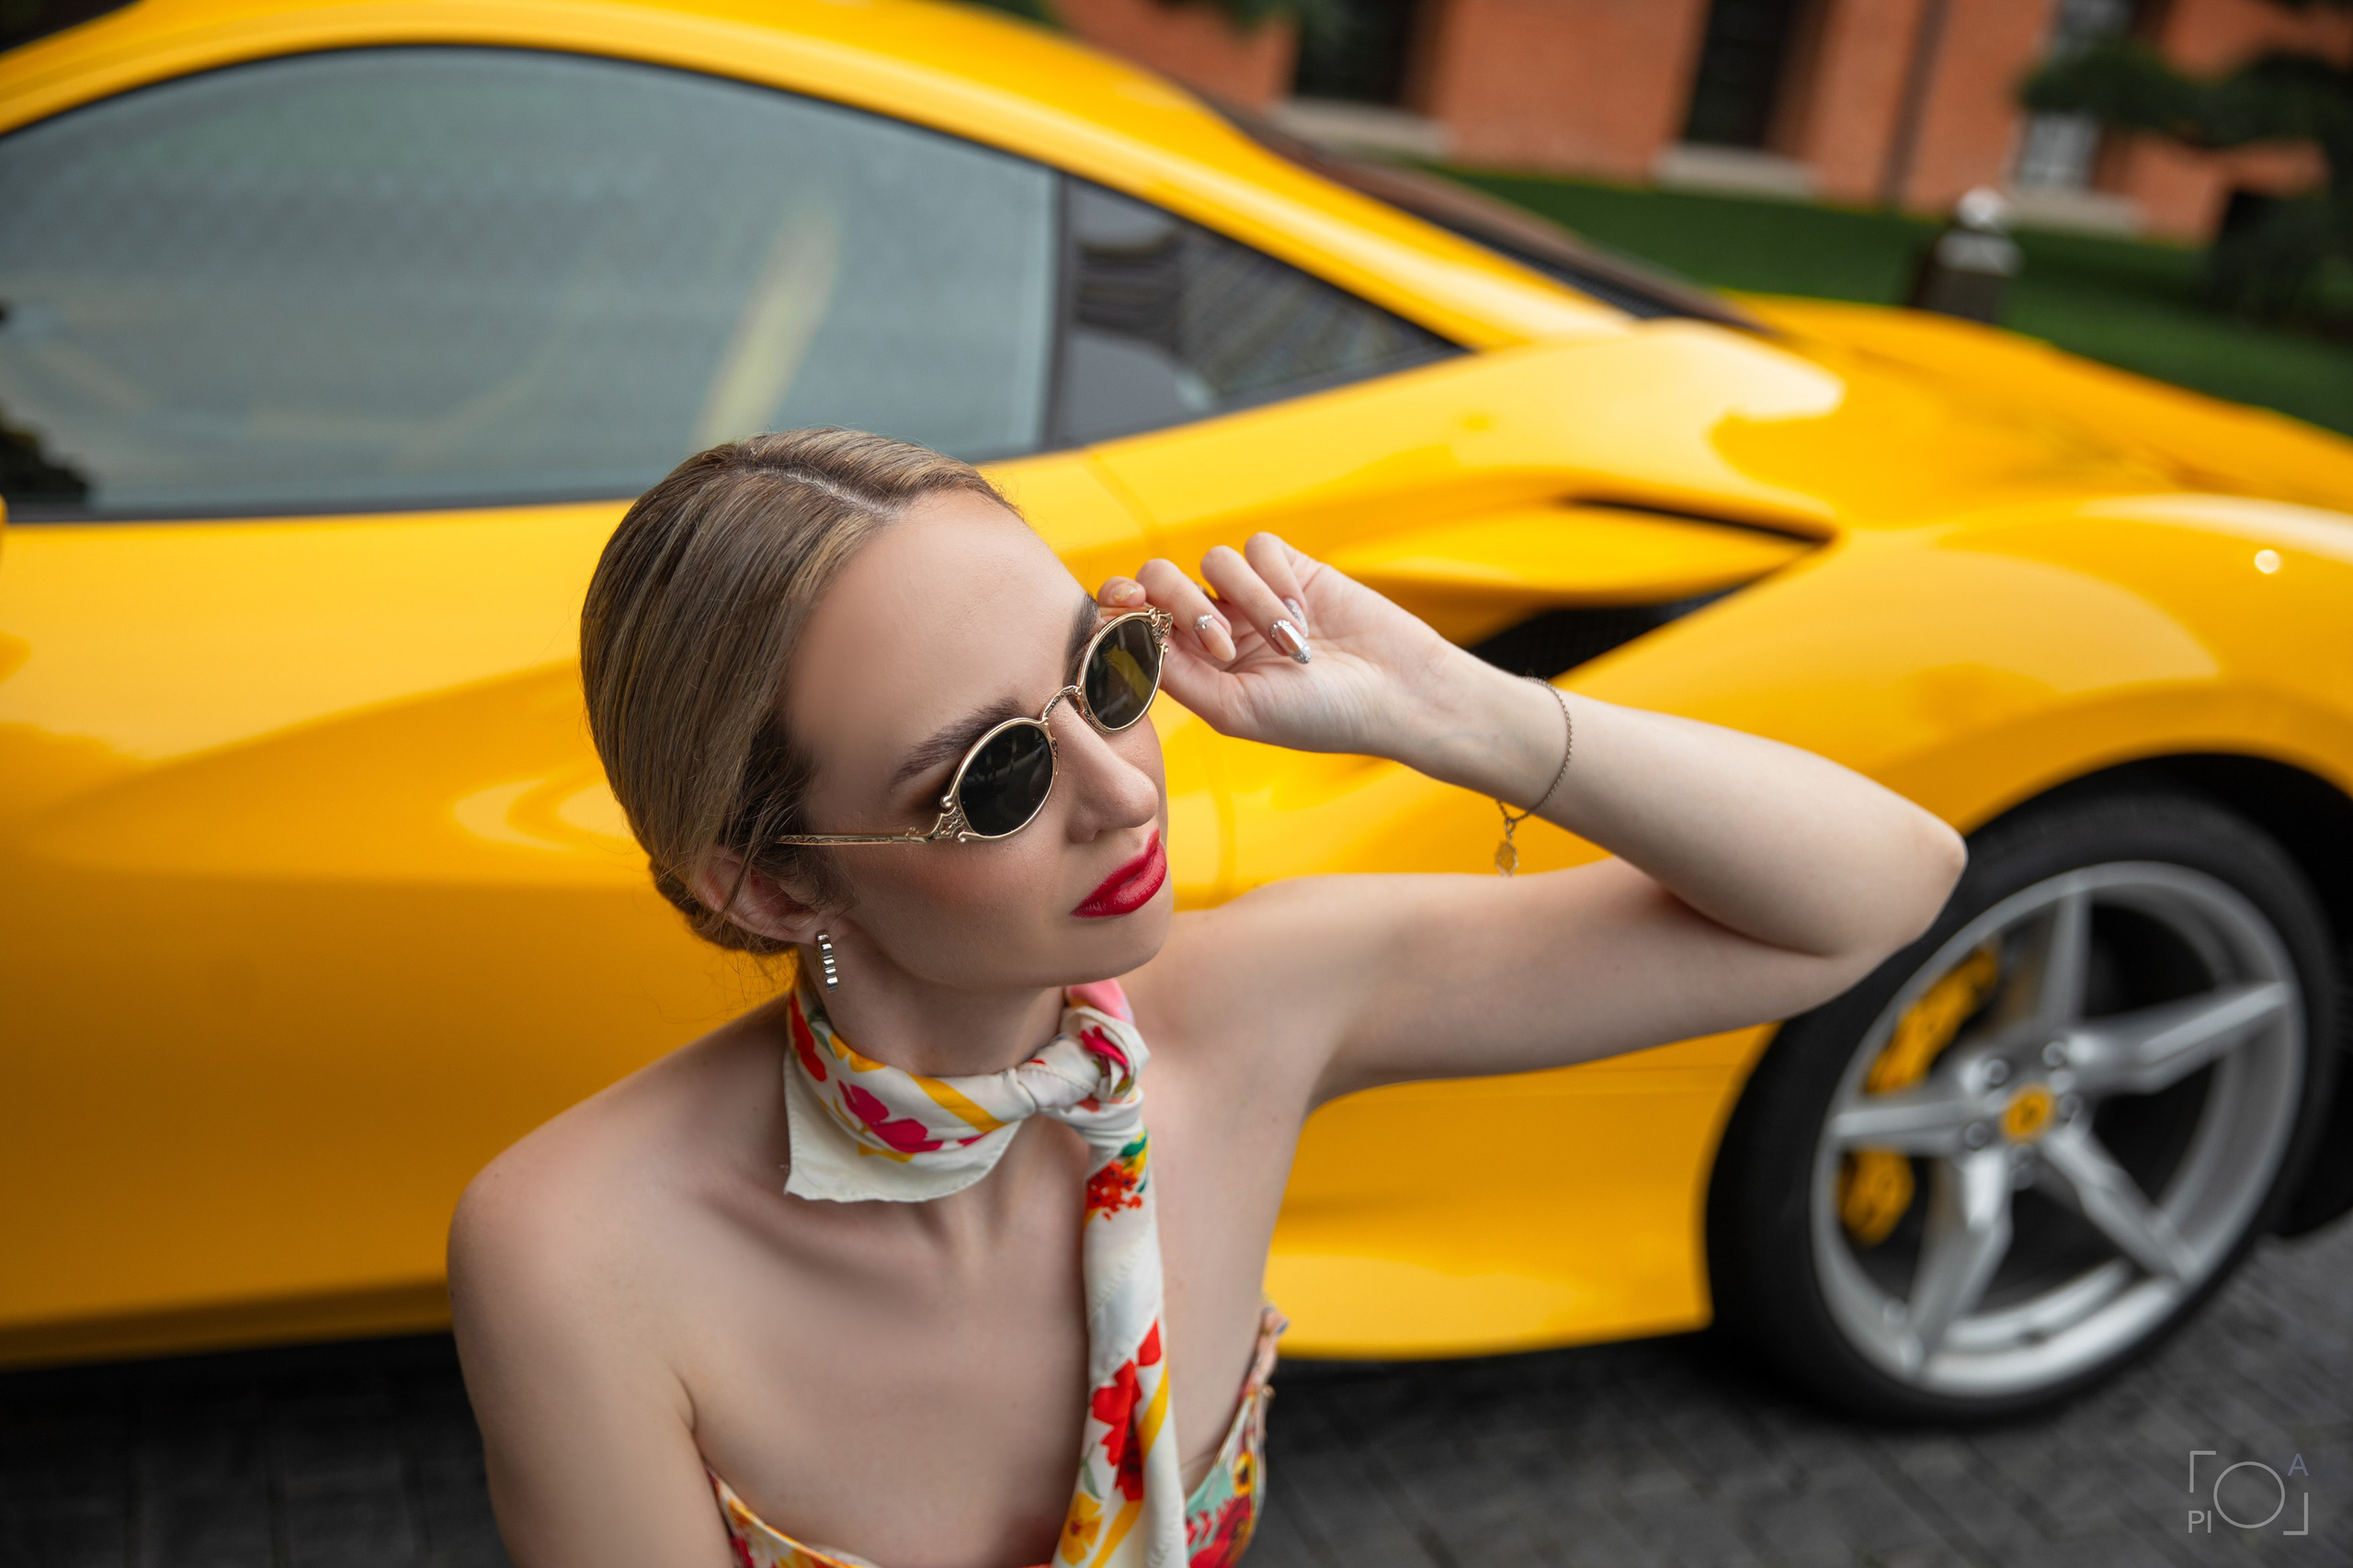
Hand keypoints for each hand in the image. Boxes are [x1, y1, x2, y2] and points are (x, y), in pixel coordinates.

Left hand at [1098, 534, 1462, 759]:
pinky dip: (1277, 580)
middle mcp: (1215, 626)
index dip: (1120, 605)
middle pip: (1162, 578)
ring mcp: (1251, 595)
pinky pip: (1258, 547)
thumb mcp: (1236, 710)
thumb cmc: (1317, 717)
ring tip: (1291, 644)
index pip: (1136, 620)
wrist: (1394, 693)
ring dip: (1251, 602)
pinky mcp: (1289, 568)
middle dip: (1181, 601)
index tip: (1129, 607)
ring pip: (1215, 562)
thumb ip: (1178, 675)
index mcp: (1193, 666)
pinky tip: (1305, 616)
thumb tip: (1130, 634)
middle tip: (1221, 641)